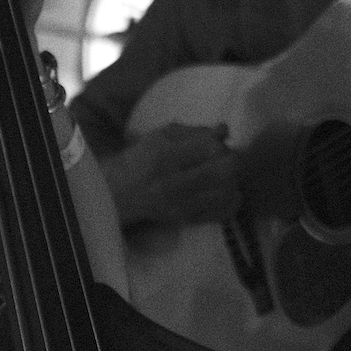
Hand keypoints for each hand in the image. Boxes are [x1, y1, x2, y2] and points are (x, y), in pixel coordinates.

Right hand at [104, 124, 240, 229]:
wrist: (118, 194)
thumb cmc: (140, 159)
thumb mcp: (160, 136)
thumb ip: (193, 131)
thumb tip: (224, 130)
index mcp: (164, 157)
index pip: (210, 148)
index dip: (219, 143)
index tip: (214, 142)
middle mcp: (173, 184)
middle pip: (225, 171)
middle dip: (230, 160)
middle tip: (222, 158)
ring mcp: (181, 206)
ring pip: (229, 192)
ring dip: (232, 180)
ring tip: (222, 175)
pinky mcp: (187, 221)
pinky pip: (224, 211)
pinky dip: (231, 200)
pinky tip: (222, 191)